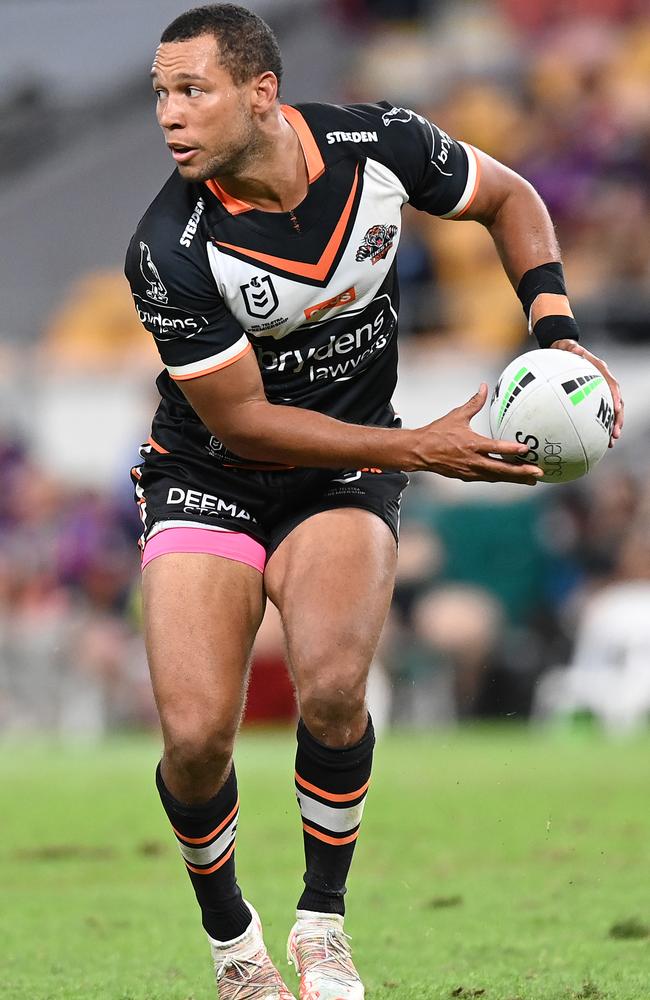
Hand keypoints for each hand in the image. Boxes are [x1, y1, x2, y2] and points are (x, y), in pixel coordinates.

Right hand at [412, 384, 543, 483]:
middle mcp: (473, 460)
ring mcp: (470, 471)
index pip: (494, 447)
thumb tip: (483, 387)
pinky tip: (513, 478)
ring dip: (515, 478)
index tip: (526, 449)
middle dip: (520, 472)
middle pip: (500, 469)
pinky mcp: (468, 476)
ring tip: (532, 479)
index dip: (511, 449)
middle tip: (538, 472)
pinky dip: (502, 478)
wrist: (420, 452)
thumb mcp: (457, 415)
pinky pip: (489, 478)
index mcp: (471, 444)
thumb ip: (474, 403)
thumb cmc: (437, 433)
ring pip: (497, 476)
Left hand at [550, 340, 622, 445]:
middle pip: (616, 402)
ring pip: (611, 411)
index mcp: (600, 370)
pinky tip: (595, 440)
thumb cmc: (565, 349)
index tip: (616, 409)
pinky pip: (598, 413)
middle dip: (617, 419)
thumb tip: (575, 349)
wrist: (563, 350)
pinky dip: (599, 426)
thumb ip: (571, 349)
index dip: (615, 397)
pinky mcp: (593, 397)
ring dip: (612, 426)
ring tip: (610, 443)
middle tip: (615, 435)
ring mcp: (600, 390)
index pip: (612, 385)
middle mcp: (603, 381)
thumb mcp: (567, 347)